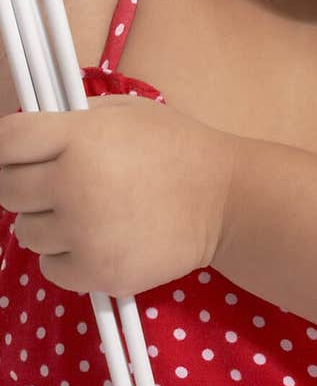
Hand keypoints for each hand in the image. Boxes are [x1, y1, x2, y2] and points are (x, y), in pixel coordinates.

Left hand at [0, 95, 238, 297]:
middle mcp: (72, 184)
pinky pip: (50, 268)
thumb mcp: (128, 112)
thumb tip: (32, 136)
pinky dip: (68, 257)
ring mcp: (82, 233)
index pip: (7, 141)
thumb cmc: (179, 148)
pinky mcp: (94, 273)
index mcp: (79, 138)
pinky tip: (100, 239)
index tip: (19, 154)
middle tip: (61, 184)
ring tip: (89, 213)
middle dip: (28, 185)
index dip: (8, 147)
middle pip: (7, 189)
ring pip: (26, 233)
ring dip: (49, 223)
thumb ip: (76, 119)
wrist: (225, 200)